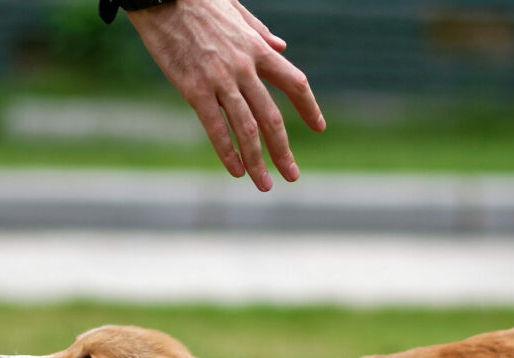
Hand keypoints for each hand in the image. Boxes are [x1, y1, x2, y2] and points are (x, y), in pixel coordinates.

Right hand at [128, 0, 325, 191]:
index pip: (295, 83)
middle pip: (272, 117)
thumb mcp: (236, 10)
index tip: (319, 127)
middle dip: (283, 150)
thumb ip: (260, 32)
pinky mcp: (194, 88)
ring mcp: (220, 80)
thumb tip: (282, 46)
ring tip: (264, 183)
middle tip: (292, 175)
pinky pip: (215, 127)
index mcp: (258, 48)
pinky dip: (228, 152)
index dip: (309, 107)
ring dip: (257, 160)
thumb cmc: (197, 0)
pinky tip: (236, 171)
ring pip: (246, 128)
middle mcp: (244, 68)